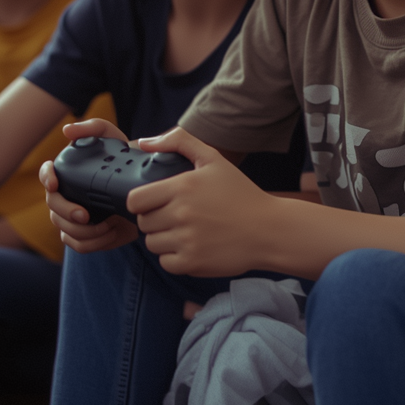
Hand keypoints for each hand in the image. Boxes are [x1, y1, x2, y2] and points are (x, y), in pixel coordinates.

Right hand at [41, 118, 138, 253]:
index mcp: (68, 173)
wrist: (145, 189)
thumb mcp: (114, 138)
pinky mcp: (85, 236)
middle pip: (53, 208)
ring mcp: (73, 217)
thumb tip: (66, 131)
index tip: (55, 184)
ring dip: (85, 231)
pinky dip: (94, 242)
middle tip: (86, 215)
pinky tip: (110, 232)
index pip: (46, 174)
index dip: (46, 178)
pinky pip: (78, 245)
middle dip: (67, 212)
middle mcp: (66, 195)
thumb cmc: (126, 159)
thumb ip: (93, 128)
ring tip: (109, 222)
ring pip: (64, 230)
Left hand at [128, 128, 273, 277]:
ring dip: (164, 239)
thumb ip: (179, 142)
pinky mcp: (193, 262)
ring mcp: (186, 240)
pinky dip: (175, 258)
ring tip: (186, 232)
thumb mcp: (213, 159)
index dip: (141, 201)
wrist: (269, 230)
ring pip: (152, 244)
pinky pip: (166, 262)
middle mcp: (181, 214)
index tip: (154, 202)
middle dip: (155, 219)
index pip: (135, 200)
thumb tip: (144, 142)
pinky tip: (193, 247)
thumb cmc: (241, 194)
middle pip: (143, 223)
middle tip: (176, 217)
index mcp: (182, 186)